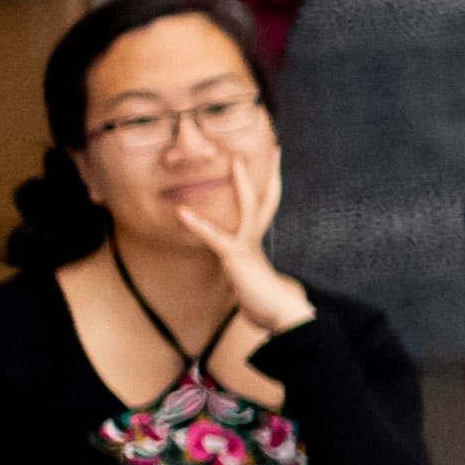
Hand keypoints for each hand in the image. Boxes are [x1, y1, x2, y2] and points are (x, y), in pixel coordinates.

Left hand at [164, 140, 316, 338]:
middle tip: (276, 149)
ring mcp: (248, 245)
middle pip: (268, 198)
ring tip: (234, 161)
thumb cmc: (268, 305)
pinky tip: (182, 212)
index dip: (268, 185)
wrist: (283, 316)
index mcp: (258, 242)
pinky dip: (198, 224)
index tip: (272, 165)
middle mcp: (257, 238)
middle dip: (271, 173)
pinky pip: (215, 237)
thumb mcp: (251, 283)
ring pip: (250, 207)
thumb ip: (245, 274)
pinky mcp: (236, 257)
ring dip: (243, 183)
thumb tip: (244, 277)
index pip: (265, 207)